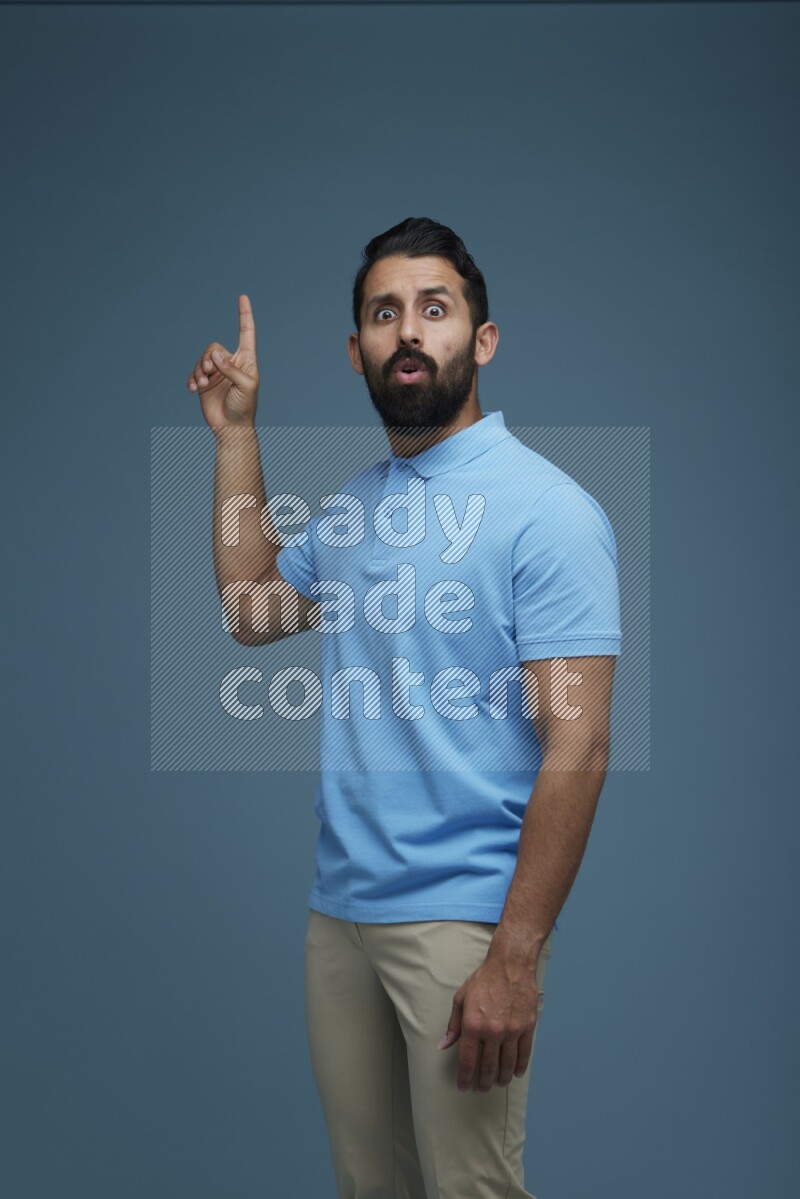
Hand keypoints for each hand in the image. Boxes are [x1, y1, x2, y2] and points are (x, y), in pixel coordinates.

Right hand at [186, 294, 259, 433]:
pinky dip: (192, 379)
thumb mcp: (245, 387)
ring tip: (203, 384)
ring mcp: (217, 372)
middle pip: (214, 347)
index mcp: (246, 360)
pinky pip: (194, 372)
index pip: (246, 332)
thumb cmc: (245, 408)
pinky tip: (193, 389)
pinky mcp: (204, 382)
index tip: (243, 297)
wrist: (231, 428)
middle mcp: (231, 363)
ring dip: (199, 370)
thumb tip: (215, 355)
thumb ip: (231, 369)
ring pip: (202, 359)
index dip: (244, 315)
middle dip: (208, 358)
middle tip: (210, 372)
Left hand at [438, 947, 540, 1092]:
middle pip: (488, 1067)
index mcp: (472, 1025)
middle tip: (481, 1089)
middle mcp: (492, 1031)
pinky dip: (519, 1067)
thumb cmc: (484, 979)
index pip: (467, 1061)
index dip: (465, 1078)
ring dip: (501, 1078)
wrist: (510, 964)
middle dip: (483, 1082)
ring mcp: (512, 1030)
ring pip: (506, 1064)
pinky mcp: (527, 1027)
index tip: (464, 1087)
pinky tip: (515, 1073)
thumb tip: (444, 1045)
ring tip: (497, 1084)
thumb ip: (453, 1025)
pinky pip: (524, 1054)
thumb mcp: (461, 998)